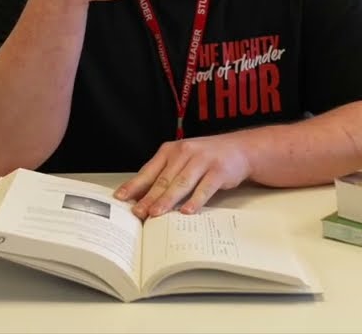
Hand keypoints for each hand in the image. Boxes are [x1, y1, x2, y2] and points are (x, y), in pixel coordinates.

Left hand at [114, 133, 252, 218]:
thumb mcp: (182, 160)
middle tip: (138, 212)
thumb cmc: (206, 157)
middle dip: (149, 197)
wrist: (239, 148)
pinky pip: (205, 188)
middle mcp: (185, 153)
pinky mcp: (219, 171)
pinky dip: (195, 200)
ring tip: (156, 213)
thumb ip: (165, 176)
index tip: (121, 197)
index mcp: (171, 150)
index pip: (149, 170)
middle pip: (163, 179)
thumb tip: (142, 199)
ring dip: (167, 200)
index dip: (135, 185)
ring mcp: (202, 161)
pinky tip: (186, 211)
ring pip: (181, 183)